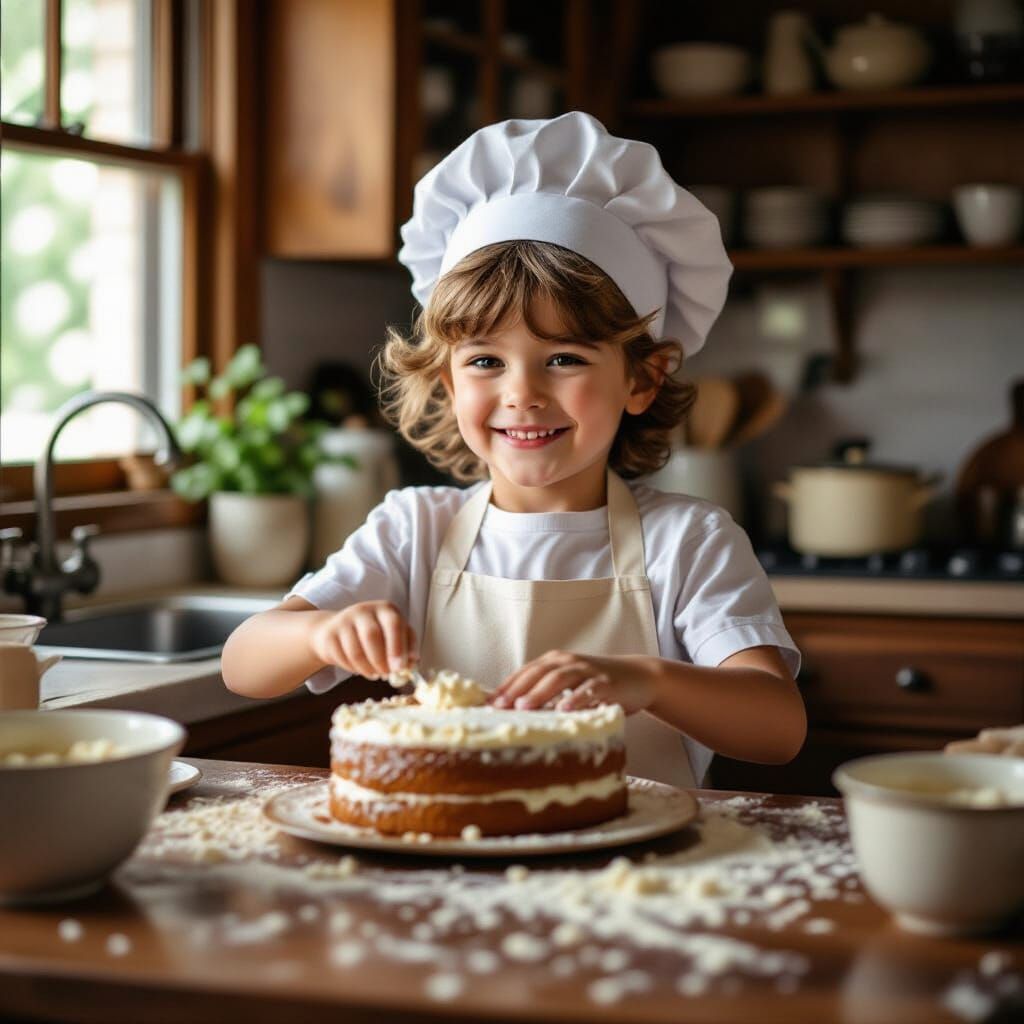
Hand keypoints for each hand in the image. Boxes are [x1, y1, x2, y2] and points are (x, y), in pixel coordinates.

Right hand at [308, 600, 417, 679]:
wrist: (336, 631)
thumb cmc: (374, 634)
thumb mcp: (393, 635)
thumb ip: (407, 647)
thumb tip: (413, 662)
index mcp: (385, 609)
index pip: (394, 624)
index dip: (397, 647)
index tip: (400, 668)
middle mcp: (364, 610)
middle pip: (372, 635)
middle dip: (381, 660)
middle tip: (386, 675)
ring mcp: (344, 621)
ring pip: (356, 650)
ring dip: (368, 668)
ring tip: (375, 674)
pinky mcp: (330, 635)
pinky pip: (343, 658)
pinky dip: (354, 668)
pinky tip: (361, 668)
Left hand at [489, 650, 657, 714]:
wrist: (639, 676)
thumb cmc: (597, 684)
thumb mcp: (569, 683)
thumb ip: (546, 692)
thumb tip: (513, 710)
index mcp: (556, 661)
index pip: (526, 672)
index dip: (507, 686)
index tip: (488, 703)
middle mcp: (569, 662)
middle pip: (539, 673)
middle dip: (517, 689)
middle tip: (500, 706)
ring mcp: (588, 671)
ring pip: (560, 679)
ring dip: (540, 692)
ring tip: (524, 707)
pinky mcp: (606, 683)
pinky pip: (589, 690)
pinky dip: (575, 699)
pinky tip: (564, 709)